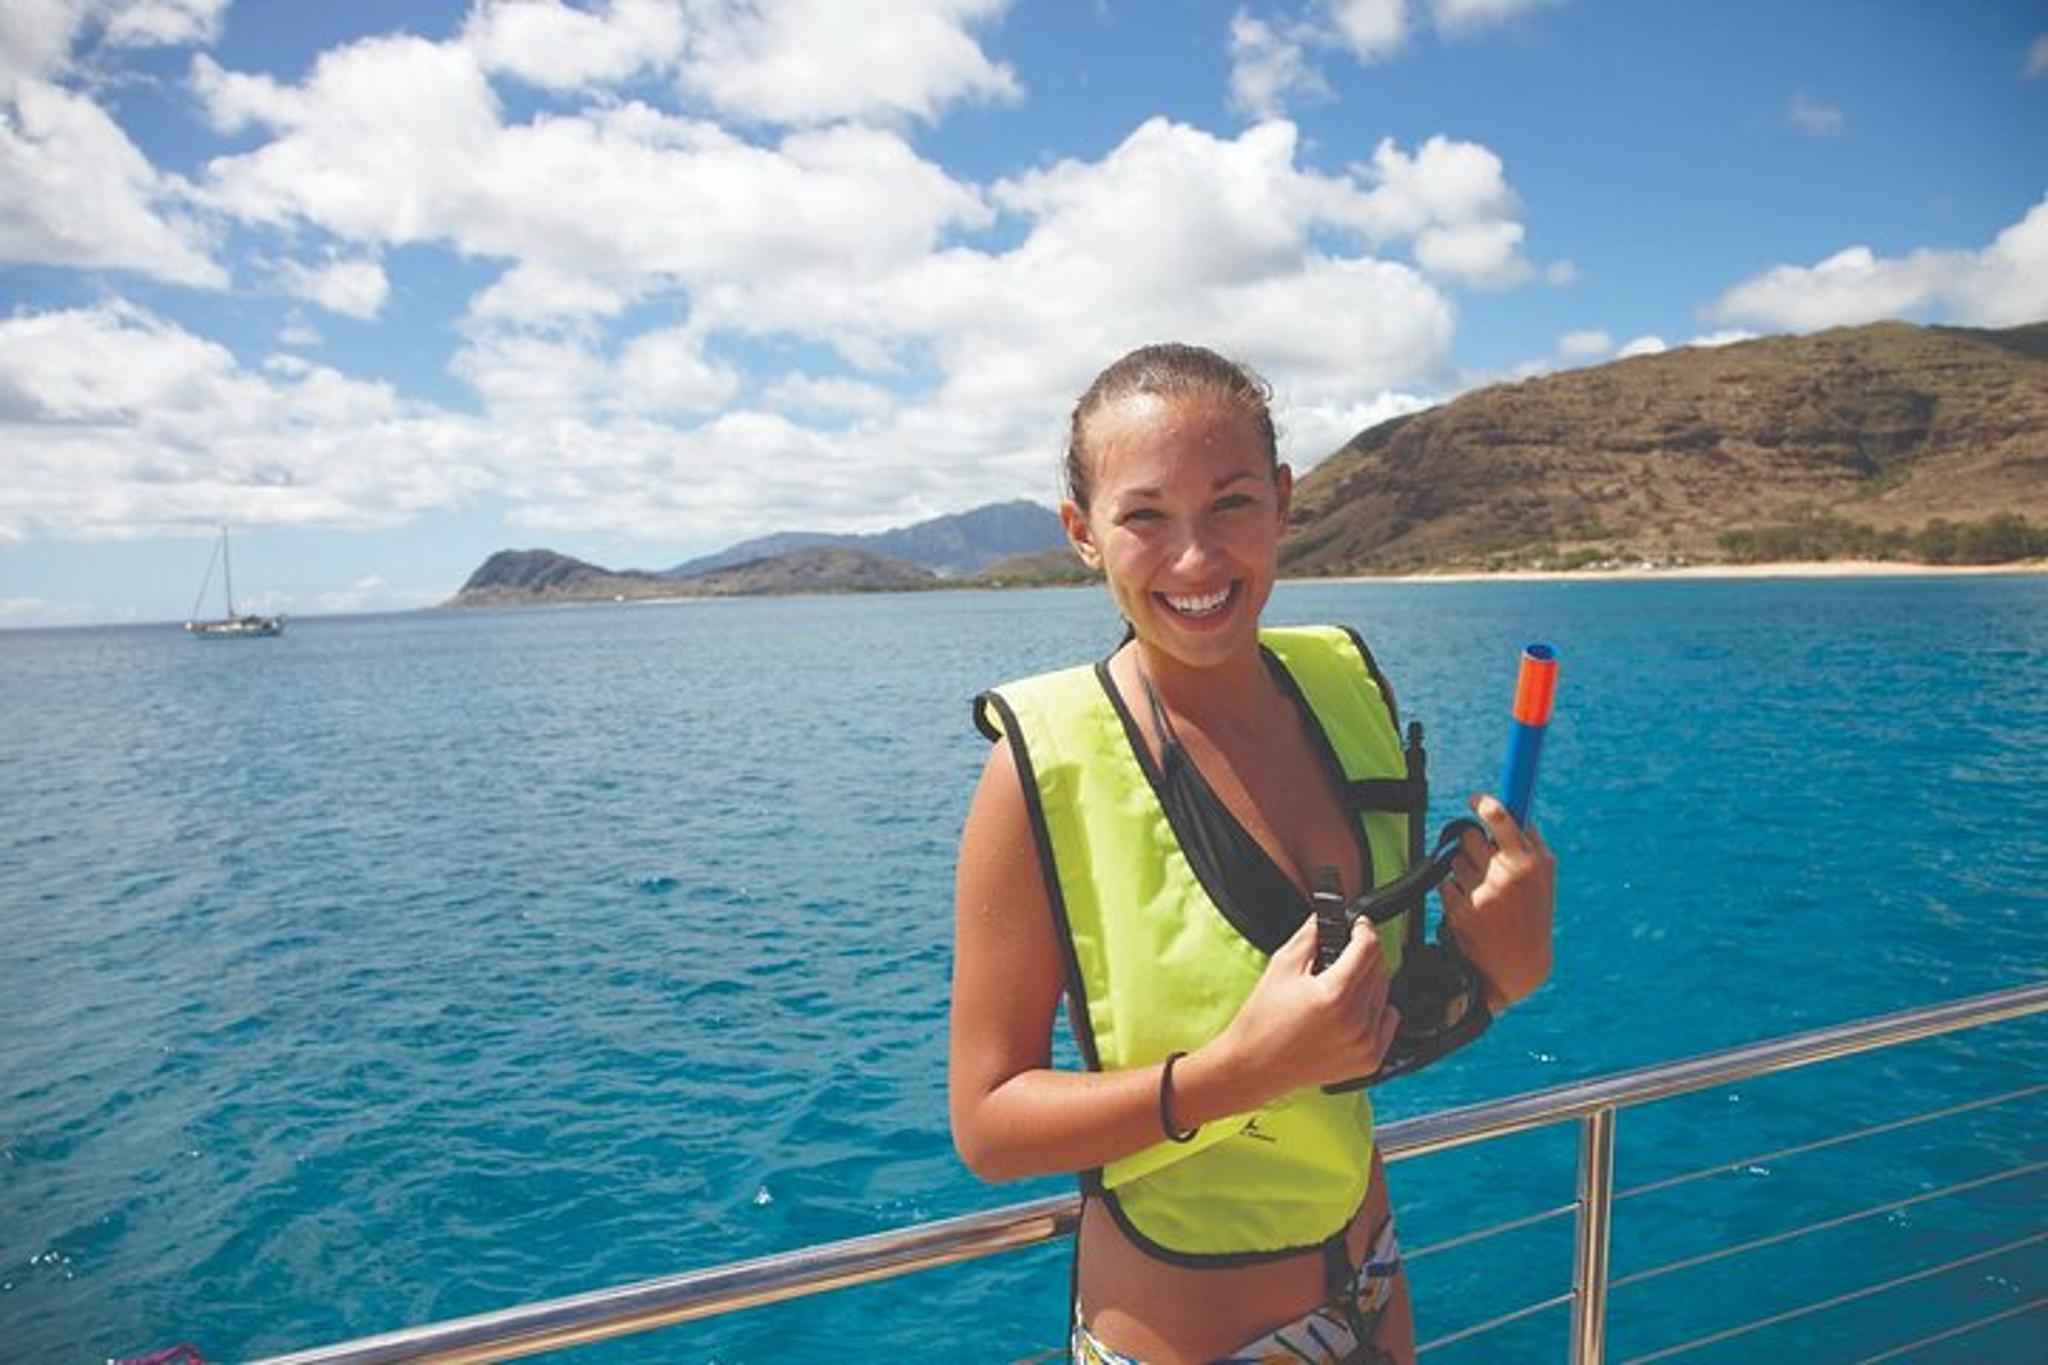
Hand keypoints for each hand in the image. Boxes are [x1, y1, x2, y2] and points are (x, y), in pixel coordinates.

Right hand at [1208, 910, 1401, 1102]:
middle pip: (1380, 968)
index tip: (1357, 926)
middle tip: (1339, 958)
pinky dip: (1375, 1009)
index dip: (1363, 929)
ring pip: (1385, 993)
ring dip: (1368, 982)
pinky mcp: (1369, 1060)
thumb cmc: (1263, 1020)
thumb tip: (1329, 917)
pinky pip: (1388, 1020)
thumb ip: (1310, 934)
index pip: (1369, 947)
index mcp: (1334, 995)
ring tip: (1338, 988)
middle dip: (1363, 954)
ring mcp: (1365, 1044)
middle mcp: (1355, 1022)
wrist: (1255, 1065)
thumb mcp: (1282, 966)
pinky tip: (1350, 1011)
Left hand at [1441, 795, 1554, 1012]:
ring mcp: (1479, 894)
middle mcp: (1503, 876)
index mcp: (1528, 864)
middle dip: (1474, 844)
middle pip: (1470, 836)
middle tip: (1485, 858)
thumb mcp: (1544, 879)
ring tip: (1483, 890)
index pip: (1502, 819)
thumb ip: (1532, 845)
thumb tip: (1516, 813)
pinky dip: (1454, 890)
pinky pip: (1445, 883)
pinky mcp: (1458, 910)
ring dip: (1464, 869)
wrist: (1516, 965)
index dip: (1484, 804)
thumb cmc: (1533, 915)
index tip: (1475, 800)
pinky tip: (1472, 905)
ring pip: (1455, 859)